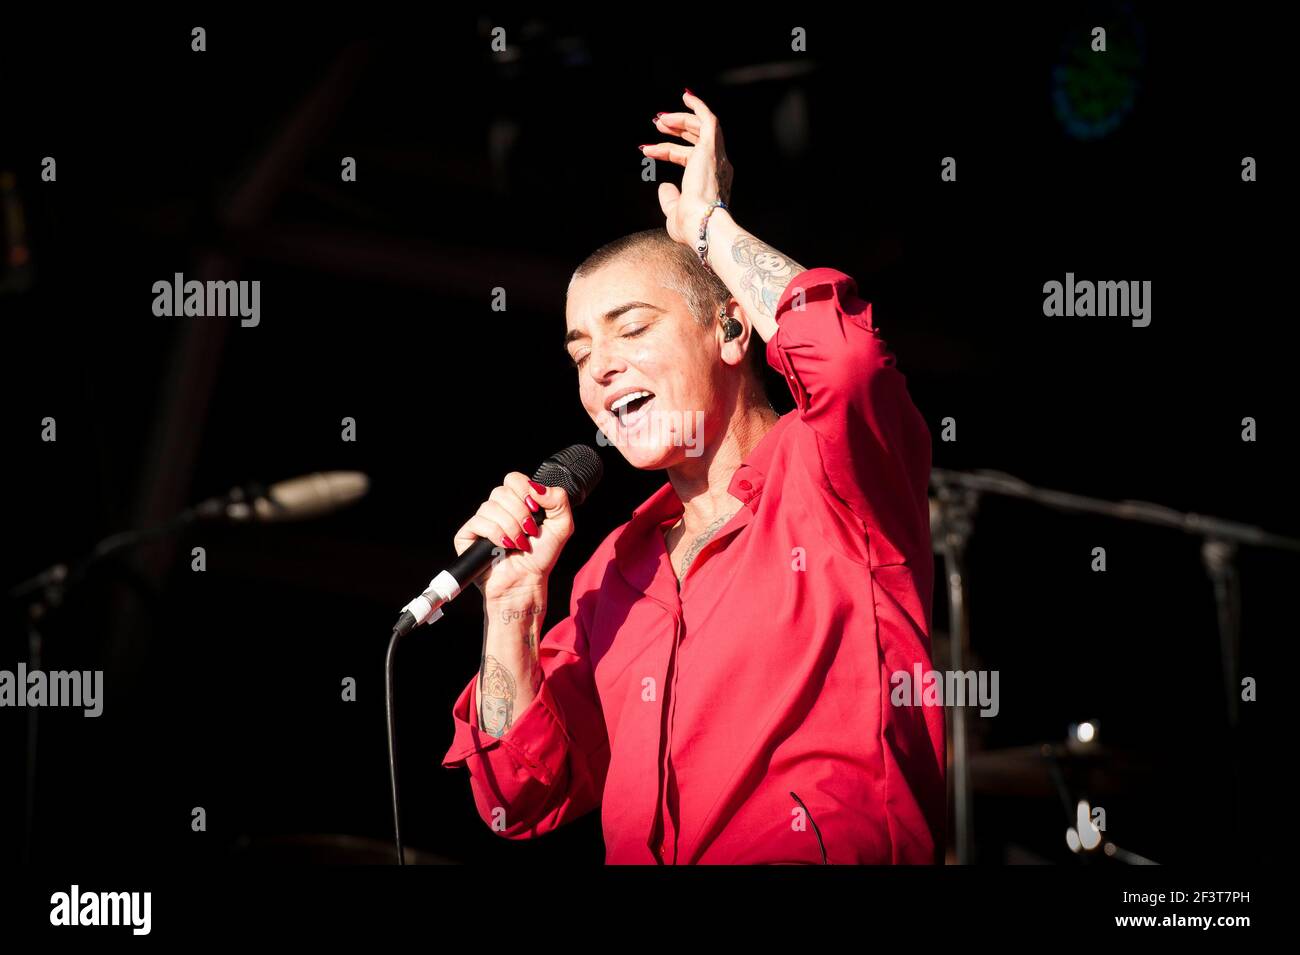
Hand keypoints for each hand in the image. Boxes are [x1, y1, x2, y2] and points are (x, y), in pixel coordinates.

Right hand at [452, 473, 574, 600]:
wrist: (526, 582)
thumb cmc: (541, 557)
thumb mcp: (562, 525)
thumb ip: (558, 499)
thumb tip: (537, 488)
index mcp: (516, 502)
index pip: (513, 479)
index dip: (524, 491)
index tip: (535, 510)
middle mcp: (498, 509)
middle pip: (501, 491)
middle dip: (520, 513)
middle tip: (529, 531)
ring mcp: (481, 521)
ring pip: (490, 507)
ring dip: (510, 527)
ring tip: (518, 544)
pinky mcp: (467, 535)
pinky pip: (478, 522)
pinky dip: (495, 534)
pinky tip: (504, 546)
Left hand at [642, 89, 734, 247]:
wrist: (702, 224)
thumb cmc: (691, 225)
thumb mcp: (674, 212)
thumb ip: (669, 199)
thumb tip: (663, 187)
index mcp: (711, 181)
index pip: (688, 158)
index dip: (668, 151)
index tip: (649, 150)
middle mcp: (718, 166)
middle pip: (697, 140)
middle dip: (677, 130)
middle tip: (657, 125)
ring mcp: (716, 157)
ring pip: (702, 127)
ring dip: (680, 119)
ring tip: (659, 119)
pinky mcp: (711, 148)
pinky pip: (708, 119)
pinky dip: (698, 106)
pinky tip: (686, 96)